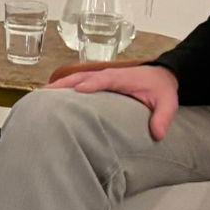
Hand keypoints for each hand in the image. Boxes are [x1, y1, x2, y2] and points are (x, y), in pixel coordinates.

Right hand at [45, 64, 180, 140]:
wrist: (162, 75)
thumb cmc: (161, 89)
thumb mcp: (168, 103)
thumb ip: (163, 117)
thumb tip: (158, 135)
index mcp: (123, 78)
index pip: (105, 79)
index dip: (92, 84)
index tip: (78, 91)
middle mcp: (108, 75)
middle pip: (83, 77)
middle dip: (65, 84)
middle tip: (46, 93)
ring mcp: (101, 76)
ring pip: (76, 78)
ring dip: (59, 85)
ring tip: (41, 96)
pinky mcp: (97, 81)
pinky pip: (77, 82)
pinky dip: (63, 87)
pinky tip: (50, 97)